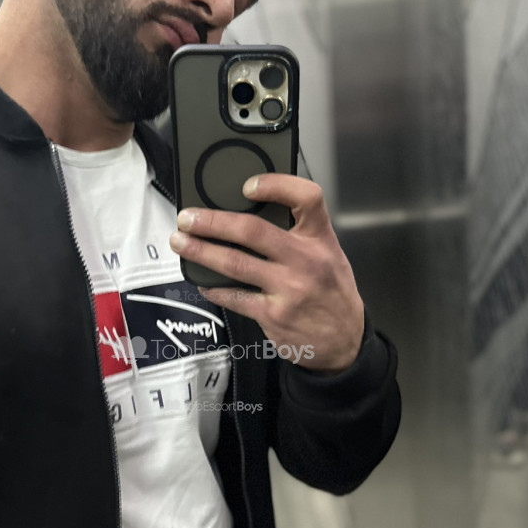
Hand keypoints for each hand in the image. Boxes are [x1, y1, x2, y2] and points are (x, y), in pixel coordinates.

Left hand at [169, 174, 365, 372]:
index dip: (276, 185)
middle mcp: (306, 260)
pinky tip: (202, 280)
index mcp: (321, 239)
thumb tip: (250, 214)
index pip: (307, 198)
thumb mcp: (329, 255)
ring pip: (235, 263)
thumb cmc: (332, 293)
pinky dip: (213, 287)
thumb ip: (300, 235)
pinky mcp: (273, 315)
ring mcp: (288, 289)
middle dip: (213, 221)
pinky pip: (234, 297)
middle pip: (253, 231)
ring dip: (202, 251)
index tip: (248, 185)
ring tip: (181, 243)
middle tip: (188, 218)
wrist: (345, 342)